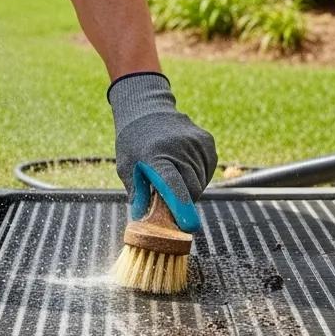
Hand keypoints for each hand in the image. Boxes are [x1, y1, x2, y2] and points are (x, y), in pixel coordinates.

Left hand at [108, 72, 217, 231]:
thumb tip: (145, 225)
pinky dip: (197, 176)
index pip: (172, 185)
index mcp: (155, 155)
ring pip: (201, 183)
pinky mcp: (208, 142)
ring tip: (171, 173)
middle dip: (182, 202)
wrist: (147, 109)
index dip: (181, 207)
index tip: (189, 226)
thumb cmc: (133, 143)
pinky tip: (182, 166)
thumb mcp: (126, 167)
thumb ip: (138, 194)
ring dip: (189, 187)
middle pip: (191, 190)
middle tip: (166, 198)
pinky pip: (207, 172)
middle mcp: (180, 148)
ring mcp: (196, 143)